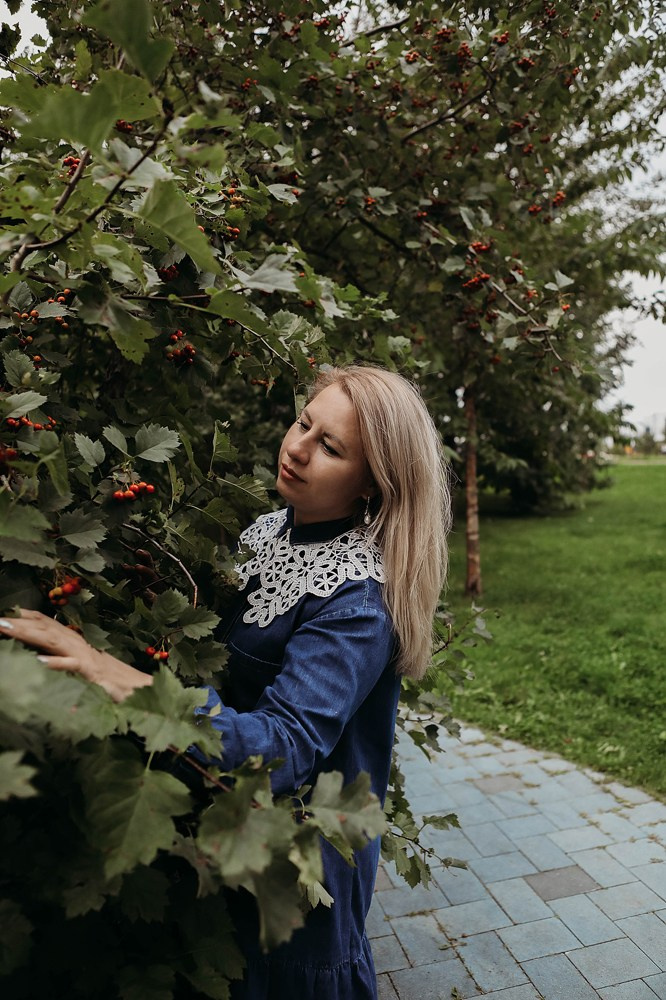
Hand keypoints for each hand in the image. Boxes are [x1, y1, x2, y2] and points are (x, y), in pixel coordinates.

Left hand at [0, 609, 152, 701]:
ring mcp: (86, 658)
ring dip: (28, 633)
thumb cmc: (116, 684)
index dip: (28, 617)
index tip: (7, 613)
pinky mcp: (93, 674)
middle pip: (45, 629)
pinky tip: (37, 663)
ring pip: (53, 641)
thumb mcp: (87, 672)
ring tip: (5, 628)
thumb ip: (69, 665)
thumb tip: (48, 661)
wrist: (143, 692)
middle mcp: (80, 645)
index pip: (49, 625)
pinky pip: (72, 666)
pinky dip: (55, 663)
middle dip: (20, 622)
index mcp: (77, 643)